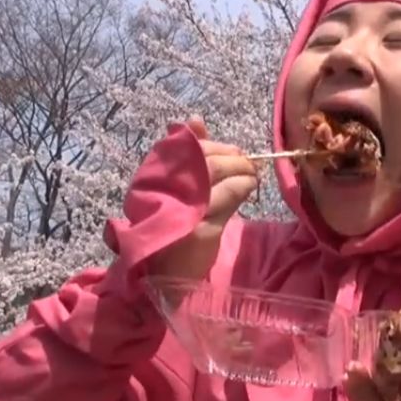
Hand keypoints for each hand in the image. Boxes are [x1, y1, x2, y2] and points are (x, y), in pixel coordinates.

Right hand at [147, 119, 257, 281]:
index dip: (210, 145)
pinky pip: (226, 198)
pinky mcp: (199, 230)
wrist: (160, 279)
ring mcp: (180, 211)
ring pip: (215, 175)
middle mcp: (160, 191)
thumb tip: (195, 121)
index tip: (231, 150)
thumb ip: (185, 156)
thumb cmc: (170, 230)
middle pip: (202, 159)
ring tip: (252, 175)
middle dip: (231, 157)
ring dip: (241, 171)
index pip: (182, 148)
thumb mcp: (174, 191)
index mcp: (149, 179)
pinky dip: (242, 188)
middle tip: (248, 162)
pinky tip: (248, 188)